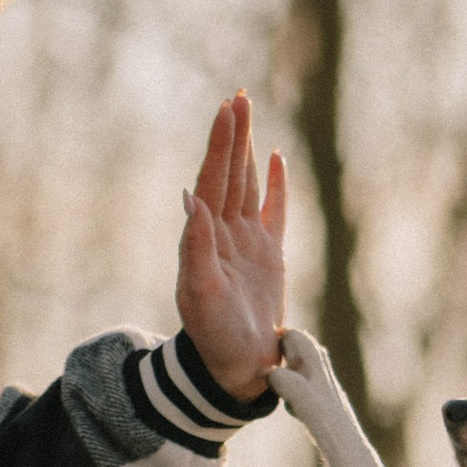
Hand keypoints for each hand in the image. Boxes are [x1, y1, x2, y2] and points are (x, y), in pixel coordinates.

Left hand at [176, 93, 287, 401]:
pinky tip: (274, 158)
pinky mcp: (269, 256)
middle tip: (237, 97)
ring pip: (247, 184)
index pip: (211, 180)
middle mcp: (224, 234)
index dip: (219, 146)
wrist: (235, 369)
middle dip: (232, 136)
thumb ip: (195, 248)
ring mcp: (247, 243)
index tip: (226, 110)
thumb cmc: (213, 337)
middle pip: (228, 174)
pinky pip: (274, 210)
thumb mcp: (200, 295)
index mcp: (205, 239)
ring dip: (247, 149)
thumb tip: (191, 199)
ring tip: (247, 112)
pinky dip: (274, 184)